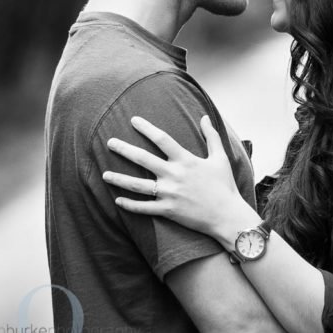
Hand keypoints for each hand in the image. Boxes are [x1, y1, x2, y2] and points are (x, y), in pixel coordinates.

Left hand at [103, 115, 258, 243]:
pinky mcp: (168, 211)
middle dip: (124, 149)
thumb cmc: (225, 185)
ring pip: (138, 185)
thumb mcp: (220, 158)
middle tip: (110, 143)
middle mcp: (175, 175)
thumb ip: (212, 136)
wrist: (227, 216)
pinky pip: (144, 208)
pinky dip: (129, 205)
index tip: (133, 120)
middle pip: (143, 159)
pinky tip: (118, 200)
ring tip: (105, 174)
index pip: (162, 139)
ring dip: (119, 179)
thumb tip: (206, 116)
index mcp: (186, 160)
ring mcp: (170, 194)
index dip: (147, 128)